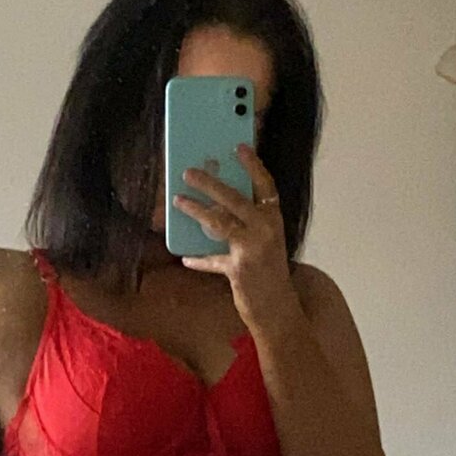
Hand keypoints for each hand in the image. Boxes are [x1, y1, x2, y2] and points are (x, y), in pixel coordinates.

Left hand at [172, 143, 296, 332]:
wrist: (277, 308)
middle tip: (188, 172)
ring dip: (195, 210)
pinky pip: (212, 260)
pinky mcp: (239, 269)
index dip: (253, 165)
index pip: (266, 186)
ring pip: (219, 222)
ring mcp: (253, 249)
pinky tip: (186, 258)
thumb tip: (215, 204)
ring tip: (177, 200)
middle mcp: (266, 231)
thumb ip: (247, 223)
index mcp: (274, 220)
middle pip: (235, 198)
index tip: (238, 146)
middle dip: (210, 183)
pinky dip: (198, 259)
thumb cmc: (269, 272)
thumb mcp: (265, 242)